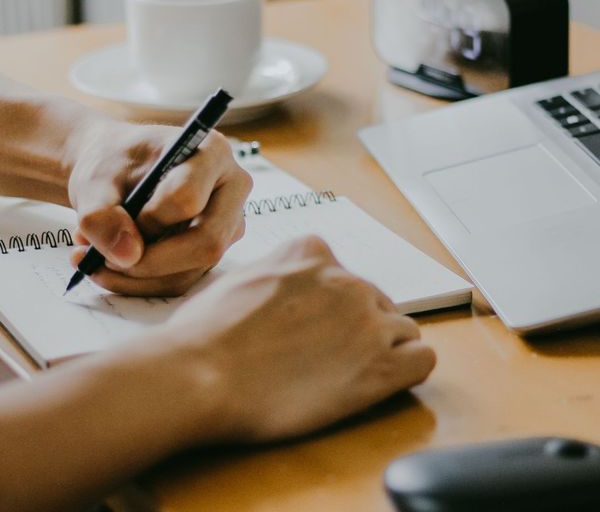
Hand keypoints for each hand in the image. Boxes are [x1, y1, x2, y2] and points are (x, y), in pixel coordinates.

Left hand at [67, 120, 251, 295]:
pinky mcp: (216, 250)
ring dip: (138, 277)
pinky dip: (142, 283)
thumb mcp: (94, 179)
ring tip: (95, 260)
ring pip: (193, 270)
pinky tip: (112, 265)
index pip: (189, 199)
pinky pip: (183, 280)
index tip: (119, 216)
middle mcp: (233, 189)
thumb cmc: (113, 163)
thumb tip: (127, 256)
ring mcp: (229, 223)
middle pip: (207, 243)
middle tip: (102, 259)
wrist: (117, 170)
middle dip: (150, 261)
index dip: (150, 219)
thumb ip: (101, 213)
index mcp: (212, 152)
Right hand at [164, 235, 435, 442]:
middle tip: (330, 356)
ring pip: (402, 329)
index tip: (319, 325)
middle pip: (376, 302)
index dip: (334, 304)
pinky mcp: (380, 366)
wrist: (201, 374)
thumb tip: (281, 283)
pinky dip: (408, 369)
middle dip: (359, 327)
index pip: (344, 275)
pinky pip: (422, 359)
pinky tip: (383, 381)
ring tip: (352, 373)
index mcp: (312, 253)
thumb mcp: (238, 278)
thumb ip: (274, 272)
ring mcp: (367, 321)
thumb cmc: (206, 332)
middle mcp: (346, 280)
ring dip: (384, 348)